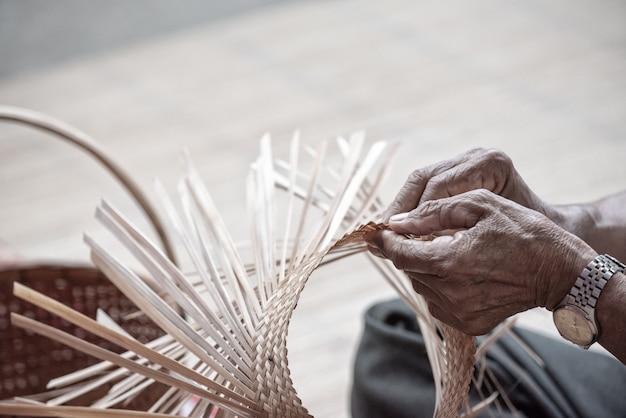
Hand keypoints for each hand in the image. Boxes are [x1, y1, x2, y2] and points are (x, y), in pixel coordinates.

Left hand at [366, 190, 596, 335]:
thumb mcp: (480, 205)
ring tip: (450, 250)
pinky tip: (460, 271)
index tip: (376, 231)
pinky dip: (439, 285)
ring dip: (425, 267)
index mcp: (450, 261)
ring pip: (421, 285)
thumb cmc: (524, 232)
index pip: (399, 253)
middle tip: (423, 234)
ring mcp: (460, 312)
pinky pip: (437, 302)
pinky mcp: (469, 324)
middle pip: (408, 269)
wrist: (561, 272)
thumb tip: (398, 222)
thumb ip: (433, 212)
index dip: (385, 240)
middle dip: (408, 250)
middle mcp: (451, 291)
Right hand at [382, 148, 548, 221]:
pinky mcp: (455, 169)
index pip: (438, 187)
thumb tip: (411, 243)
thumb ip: (451, 231)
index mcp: (490, 164)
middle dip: (401, 207)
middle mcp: (475, 156)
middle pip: (423, 178)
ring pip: (418, 180)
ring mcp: (463, 160)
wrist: (542, 233)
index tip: (397, 237)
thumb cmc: (523, 237)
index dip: (414, 212)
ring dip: (400, 206)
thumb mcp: (490, 234)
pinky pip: (423, 185)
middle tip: (384, 233)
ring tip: (387, 231)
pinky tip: (399, 226)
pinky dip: (409, 206)